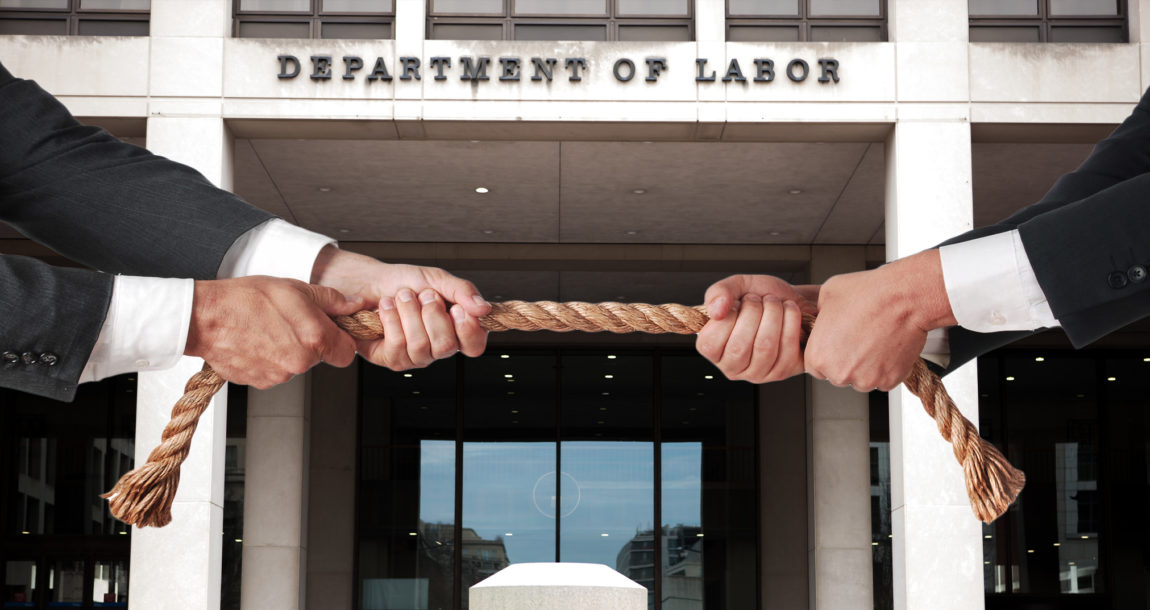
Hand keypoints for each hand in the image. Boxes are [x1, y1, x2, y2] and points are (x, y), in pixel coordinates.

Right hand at [185, 276, 363, 388]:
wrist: (205, 318)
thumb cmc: (246, 299)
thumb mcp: (295, 288)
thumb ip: (330, 300)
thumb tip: (352, 304)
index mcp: (315, 338)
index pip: (347, 353)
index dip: (340, 341)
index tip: (331, 331)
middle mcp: (300, 362)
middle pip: (319, 357)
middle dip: (311, 342)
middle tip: (290, 321)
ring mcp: (279, 375)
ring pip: (295, 364)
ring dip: (288, 350)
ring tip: (267, 328)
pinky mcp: (260, 382)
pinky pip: (274, 371)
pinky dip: (268, 359)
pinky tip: (255, 340)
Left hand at [310, 247, 490, 369]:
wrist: (368, 282)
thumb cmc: (403, 282)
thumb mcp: (436, 279)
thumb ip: (463, 291)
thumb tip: (484, 308)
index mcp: (455, 329)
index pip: (474, 345)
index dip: (469, 331)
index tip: (457, 309)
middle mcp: (437, 347)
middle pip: (447, 346)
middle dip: (432, 314)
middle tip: (423, 295)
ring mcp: (415, 356)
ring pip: (420, 346)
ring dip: (409, 313)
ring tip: (401, 297)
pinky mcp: (391, 359)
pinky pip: (397, 347)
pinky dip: (391, 319)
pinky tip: (386, 308)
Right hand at [696, 274, 817, 382]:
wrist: (790, 299)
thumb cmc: (760, 296)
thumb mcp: (735, 286)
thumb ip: (718, 293)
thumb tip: (716, 311)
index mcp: (711, 349)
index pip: (710, 343)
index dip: (728, 316)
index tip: (739, 302)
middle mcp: (731, 367)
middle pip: (739, 347)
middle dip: (753, 312)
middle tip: (759, 299)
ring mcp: (756, 374)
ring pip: (765, 347)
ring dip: (773, 314)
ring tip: (774, 302)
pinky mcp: (782, 372)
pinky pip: (787, 349)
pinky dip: (791, 321)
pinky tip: (789, 310)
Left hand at [804, 249, 955, 390]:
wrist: (903, 297)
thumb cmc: (868, 294)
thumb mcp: (826, 296)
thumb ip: (819, 317)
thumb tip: (821, 321)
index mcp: (818, 357)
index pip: (815, 367)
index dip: (827, 354)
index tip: (836, 345)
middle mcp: (840, 373)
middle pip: (838, 375)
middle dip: (846, 361)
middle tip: (858, 339)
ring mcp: (866, 379)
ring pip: (861, 379)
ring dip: (866, 366)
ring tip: (873, 340)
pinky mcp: (889, 380)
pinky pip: (883, 379)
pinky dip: (886, 367)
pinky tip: (887, 346)